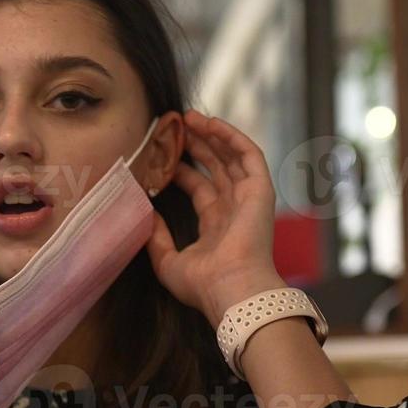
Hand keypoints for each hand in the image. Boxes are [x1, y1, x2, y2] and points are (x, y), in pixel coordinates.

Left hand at [146, 111, 283, 322]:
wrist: (232, 289)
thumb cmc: (203, 284)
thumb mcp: (167, 261)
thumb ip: (157, 237)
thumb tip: (146, 214)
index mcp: (216, 227)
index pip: (199, 189)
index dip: (182, 170)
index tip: (163, 155)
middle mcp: (234, 210)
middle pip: (215, 169)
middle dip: (196, 147)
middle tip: (174, 129)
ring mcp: (249, 199)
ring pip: (231, 157)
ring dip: (212, 136)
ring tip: (189, 118)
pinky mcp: (261, 190)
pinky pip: (248, 154)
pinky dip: (231, 137)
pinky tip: (211, 123)